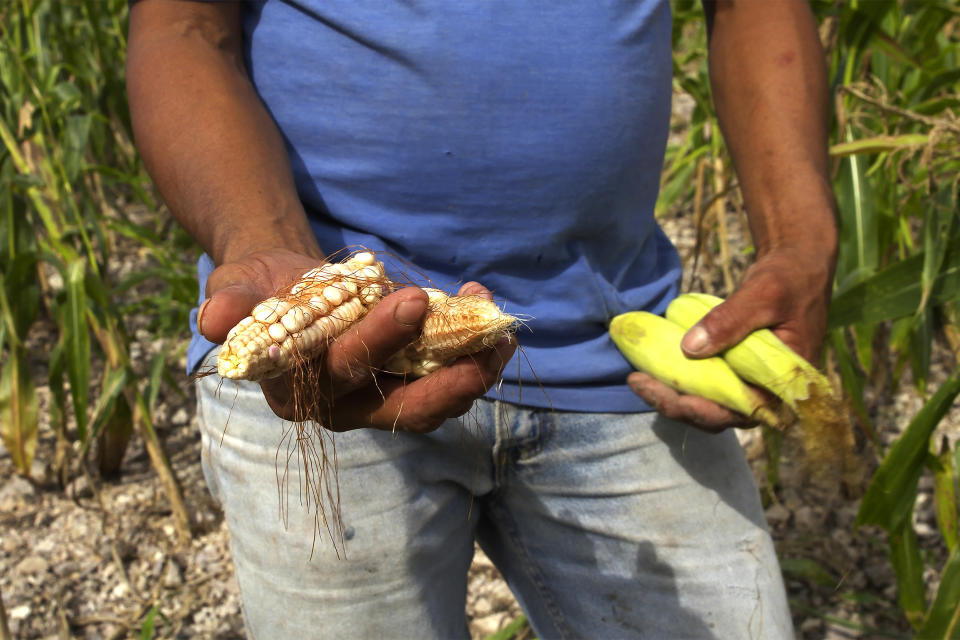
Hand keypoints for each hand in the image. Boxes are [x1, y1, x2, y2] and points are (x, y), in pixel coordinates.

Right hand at [198, 249, 515, 432]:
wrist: (288, 288)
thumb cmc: (260, 288)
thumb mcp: (237, 286)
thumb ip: (230, 302)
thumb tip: (213, 321)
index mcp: (297, 390)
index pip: (343, 371)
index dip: (378, 341)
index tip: (412, 299)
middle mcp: (342, 407)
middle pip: (401, 406)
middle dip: (447, 382)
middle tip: (486, 349)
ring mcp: (378, 401)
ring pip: (433, 404)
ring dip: (473, 373)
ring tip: (502, 335)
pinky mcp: (405, 386)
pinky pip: (444, 382)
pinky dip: (471, 356)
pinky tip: (491, 322)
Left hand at [628, 246, 832, 431]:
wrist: (795, 268)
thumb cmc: (787, 280)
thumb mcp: (762, 295)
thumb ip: (730, 321)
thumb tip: (688, 348)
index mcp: (784, 384)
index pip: (742, 413)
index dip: (705, 412)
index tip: (675, 398)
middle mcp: (766, 393)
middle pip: (717, 415)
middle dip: (675, 404)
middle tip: (638, 383)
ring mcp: (748, 384)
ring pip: (706, 404)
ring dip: (671, 395)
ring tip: (637, 379)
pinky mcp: (733, 372)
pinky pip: (704, 385)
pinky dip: (678, 380)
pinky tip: (649, 368)